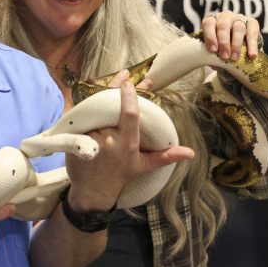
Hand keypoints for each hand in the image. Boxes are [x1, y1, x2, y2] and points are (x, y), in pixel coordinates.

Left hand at [66, 80, 194, 211]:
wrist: (93, 191)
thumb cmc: (120, 176)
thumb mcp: (144, 166)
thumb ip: (166, 156)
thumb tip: (190, 153)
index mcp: (127, 143)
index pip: (129, 116)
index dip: (129, 97)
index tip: (131, 83)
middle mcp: (109, 139)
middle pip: (111, 107)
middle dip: (118, 88)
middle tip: (125, 75)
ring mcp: (91, 138)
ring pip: (96, 110)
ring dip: (102, 97)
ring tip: (112, 85)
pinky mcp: (76, 138)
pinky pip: (80, 117)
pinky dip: (86, 108)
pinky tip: (93, 99)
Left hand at [202, 11, 259, 60]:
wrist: (239, 40)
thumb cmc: (222, 44)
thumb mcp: (216, 47)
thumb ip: (213, 54)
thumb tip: (215, 66)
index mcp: (212, 20)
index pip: (208, 24)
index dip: (210, 37)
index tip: (213, 50)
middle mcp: (225, 16)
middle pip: (223, 26)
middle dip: (224, 42)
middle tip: (224, 56)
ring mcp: (239, 18)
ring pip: (238, 28)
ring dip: (236, 44)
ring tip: (234, 58)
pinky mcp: (252, 22)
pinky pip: (253, 32)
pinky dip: (252, 45)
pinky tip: (252, 55)